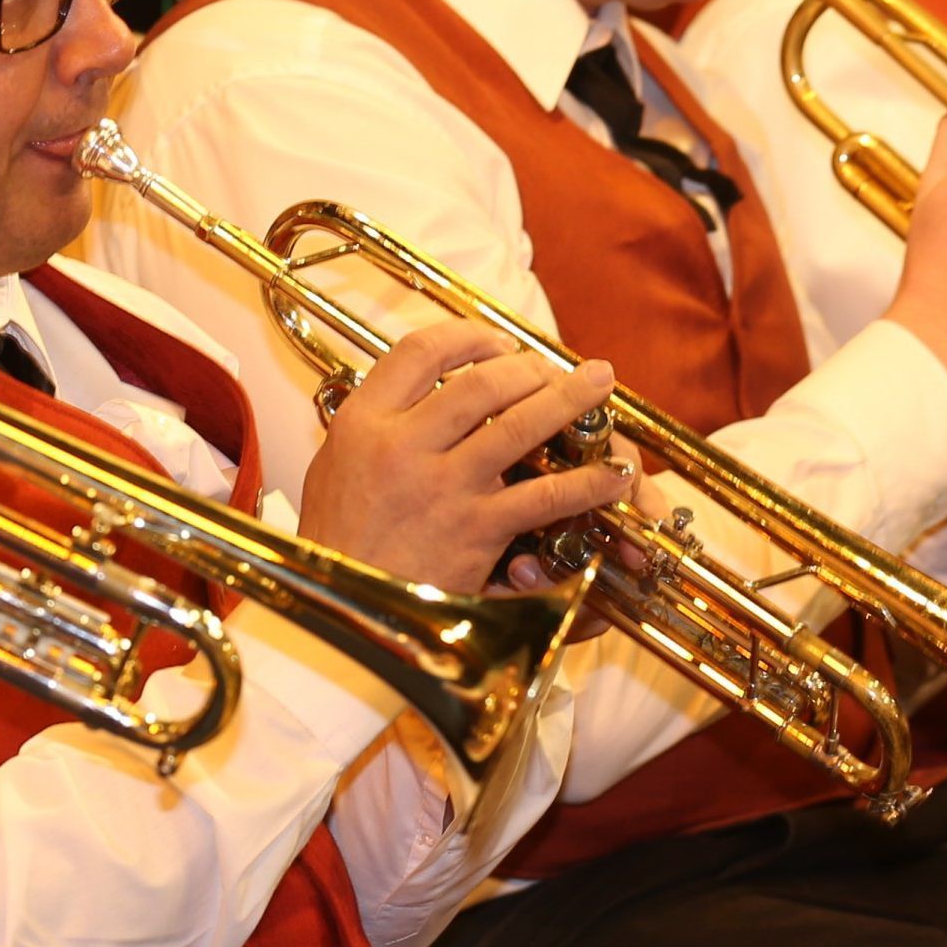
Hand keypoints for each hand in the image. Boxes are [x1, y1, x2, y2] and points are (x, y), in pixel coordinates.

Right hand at [300, 319, 630, 593]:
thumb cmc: (338, 541)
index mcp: (364, 422)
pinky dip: (585, 483)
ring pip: (519, 425)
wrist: (340, 609)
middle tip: (555, 367)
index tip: (497, 343)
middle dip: (529, 366)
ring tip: (599, 381)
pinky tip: (612, 474)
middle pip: (481, 382)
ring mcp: (444, 487)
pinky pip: (542, 496)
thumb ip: (373, 424)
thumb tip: (417, 389)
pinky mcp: (476, 530)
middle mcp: (403, 446)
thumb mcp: (333, 465)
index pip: (420, 352)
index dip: (467, 337)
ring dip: (567, 399)